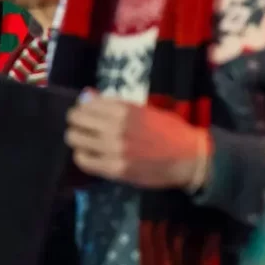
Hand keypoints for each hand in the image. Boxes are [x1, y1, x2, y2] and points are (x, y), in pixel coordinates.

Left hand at [66, 93, 211, 189]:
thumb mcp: (143, 111)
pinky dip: (82, 156)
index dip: (83, 108)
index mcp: (124, 109)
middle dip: (76, 122)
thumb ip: (114, 105)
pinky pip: (83, 160)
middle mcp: (116, 126)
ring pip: (75, 138)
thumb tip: (87, 96)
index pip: (87, 103)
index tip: (85, 113)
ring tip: (85, 142)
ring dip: (77, 138)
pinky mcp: (114, 168)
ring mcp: (113, 148)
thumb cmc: (168, 131)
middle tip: (82, 128)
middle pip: (76, 119)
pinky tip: (90, 155)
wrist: (189, 157)